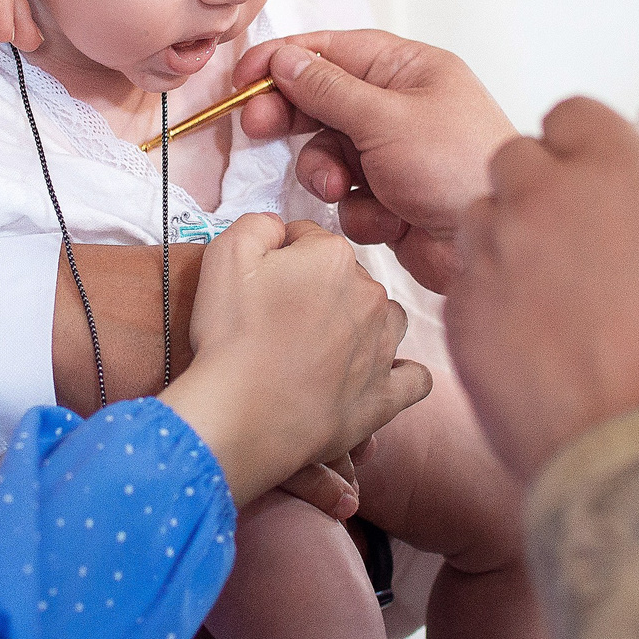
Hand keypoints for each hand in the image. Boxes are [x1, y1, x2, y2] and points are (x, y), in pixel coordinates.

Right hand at [161, 215, 430, 502]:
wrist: (240, 414)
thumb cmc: (230, 335)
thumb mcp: (225, 254)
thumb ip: (260, 224)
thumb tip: (281, 230)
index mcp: (333, 256)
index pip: (309, 240)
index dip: (280, 259)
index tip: (260, 285)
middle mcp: (370, 295)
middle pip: (348, 278)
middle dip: (320, 291)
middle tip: (279, 321)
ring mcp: (383, 347)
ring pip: (385, 319)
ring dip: (362, 325)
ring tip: (323, 347)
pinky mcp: (385, 395)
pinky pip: (413, 378)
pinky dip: (398, 374)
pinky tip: (374, 375)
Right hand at [232, 31, 518, 292]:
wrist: (492, 249)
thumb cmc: (457, 167)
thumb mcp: (387, 119)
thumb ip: (329, 90)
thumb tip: (285, 59)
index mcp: (409, 71)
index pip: (333, 52)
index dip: (285, 60)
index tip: (244, 77)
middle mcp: (401, 108)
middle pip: (324, 101)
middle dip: (294, 118)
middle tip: (258, 128)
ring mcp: (395, 156)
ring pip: (329, 155)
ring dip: (327, 173)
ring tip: (340, 188)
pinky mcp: (391, 199)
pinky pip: (349, 198)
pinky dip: (359, 211)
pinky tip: (387, 220)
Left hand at [445, 97, 638, 480]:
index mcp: (616, 172)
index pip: (571, 116)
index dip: (578, 149)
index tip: (586, 179)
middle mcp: (546, 197)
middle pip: (514, 162)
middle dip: (535, 194)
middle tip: (564, 245)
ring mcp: (495, 252)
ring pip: (480, 221)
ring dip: (505, 247)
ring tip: (545, 305)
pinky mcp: (461, 311)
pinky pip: (464, 286)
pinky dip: (487, 306)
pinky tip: (526, 348)